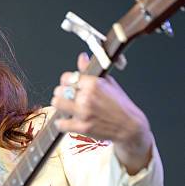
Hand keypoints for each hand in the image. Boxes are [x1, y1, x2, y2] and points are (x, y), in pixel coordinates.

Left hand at [50, 52, 152, 173]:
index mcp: (94, 84)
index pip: (67, 77)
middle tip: (67, 98)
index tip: (69, 85)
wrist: (129, 126)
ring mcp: (84, 113)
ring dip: (60, 106)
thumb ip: (91, 71)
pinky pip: (61, 124)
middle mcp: (87, 97)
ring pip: (57, 104)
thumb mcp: (108, 83)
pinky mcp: (82, 128)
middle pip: (59, 91)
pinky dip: (62, 123)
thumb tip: (82, 57)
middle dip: (62, 94)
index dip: (66, 81)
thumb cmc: (120, 105)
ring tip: (66, 108)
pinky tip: (68, 121)